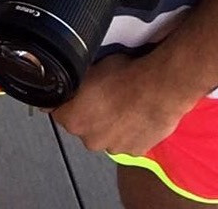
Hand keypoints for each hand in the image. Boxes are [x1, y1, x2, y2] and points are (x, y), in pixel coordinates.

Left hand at [49, 52, 193, 155]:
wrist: (159, 86)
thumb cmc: (126, 74)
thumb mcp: (91, 66)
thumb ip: (75, 80)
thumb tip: (68, 78)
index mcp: (74, 119)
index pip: (58, 111)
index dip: (67, 100)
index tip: (75, 94)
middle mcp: (90, 139)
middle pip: (83, 125)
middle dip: (90, 112)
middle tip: (104, 94)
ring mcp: (114, 148)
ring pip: (106, 134)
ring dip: (111, 122)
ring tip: (124, 103)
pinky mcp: (135, 151)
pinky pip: (127, 140)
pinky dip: (130, 130)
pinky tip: (137, 113)